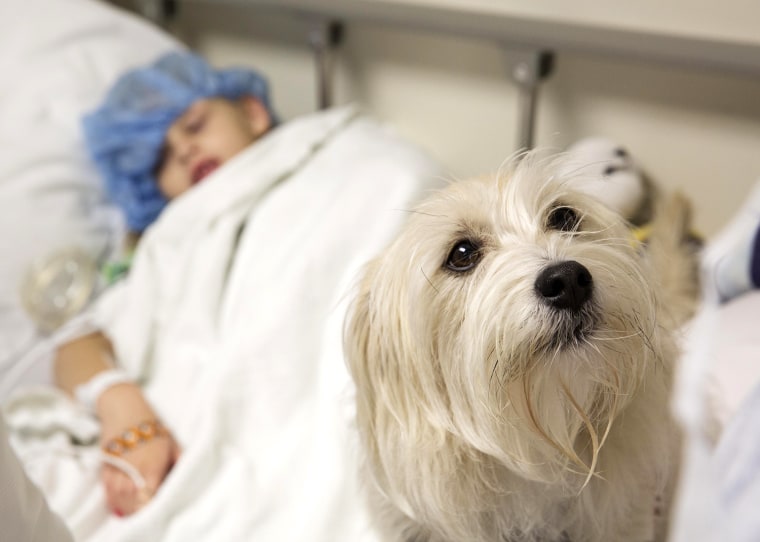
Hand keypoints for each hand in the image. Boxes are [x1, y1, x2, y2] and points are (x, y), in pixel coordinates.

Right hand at [97, 383, 181, 516]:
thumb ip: (180, 462)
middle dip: (138, 509)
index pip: (150, 497)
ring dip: (124, 506)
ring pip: (117, 497)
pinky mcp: (105, 465)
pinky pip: (106, 489)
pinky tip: (119, 502)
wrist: (126, 409)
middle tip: (146, 510)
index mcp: (152, 466)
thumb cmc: (153, 427)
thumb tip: (189, 475)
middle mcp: (133, 469)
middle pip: (132, 501)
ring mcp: (117, 468)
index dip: (152, 506)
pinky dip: (112, 498)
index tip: (157, 507)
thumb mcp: (173, 443)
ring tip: (133, 509)